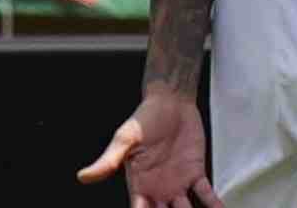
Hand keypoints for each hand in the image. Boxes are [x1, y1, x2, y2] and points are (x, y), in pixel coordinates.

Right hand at [77, 90, 222, 207]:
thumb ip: (108, 161)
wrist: (170, 100)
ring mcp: (178, 185)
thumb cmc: (143, 118)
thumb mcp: (125, 139)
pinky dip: (214, 206)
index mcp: (139, 185)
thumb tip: (82, 177)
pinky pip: (205, 196)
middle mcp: (158, 191)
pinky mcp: (195, 174)